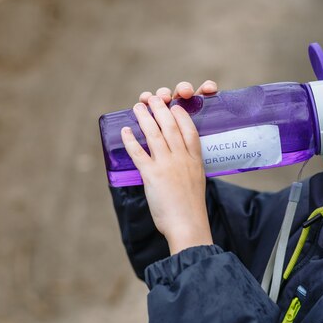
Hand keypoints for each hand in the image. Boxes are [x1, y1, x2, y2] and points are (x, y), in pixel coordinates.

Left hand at [121, 80, 217, 254]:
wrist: (188, 225)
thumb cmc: (192, 208)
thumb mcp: (197, 182)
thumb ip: (188, 168)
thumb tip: (177, 162)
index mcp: (196, 160)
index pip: (190, 130)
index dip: (181, 115)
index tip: (175, 106)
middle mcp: (182, 159)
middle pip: (170, 126)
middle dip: (161, 109)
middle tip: (153, 98)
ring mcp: (167, 165)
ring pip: (154, 134)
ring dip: (144, 117)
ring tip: (137, 106)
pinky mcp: (152, 176)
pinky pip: (139, 153)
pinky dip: (131, 140)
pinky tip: (126, 131)